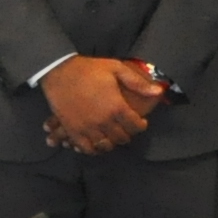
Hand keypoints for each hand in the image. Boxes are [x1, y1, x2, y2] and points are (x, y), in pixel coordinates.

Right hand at [39, 55, 161, 155]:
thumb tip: (159, 91)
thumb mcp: (116, 68)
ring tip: (112, 137)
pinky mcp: (73, 130)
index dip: (141, 125)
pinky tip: (95, 143)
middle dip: (127, 134)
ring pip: (105, 145)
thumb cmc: (88, 69)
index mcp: (116, 107)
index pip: (135, 125)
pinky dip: (92, 149)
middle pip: (121, 137)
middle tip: (126, 129)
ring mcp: (87, 127)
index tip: (140, 122)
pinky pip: (85, 148)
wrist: (58, 71)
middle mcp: (104, 121)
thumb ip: (138, 82)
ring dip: (111, 143)